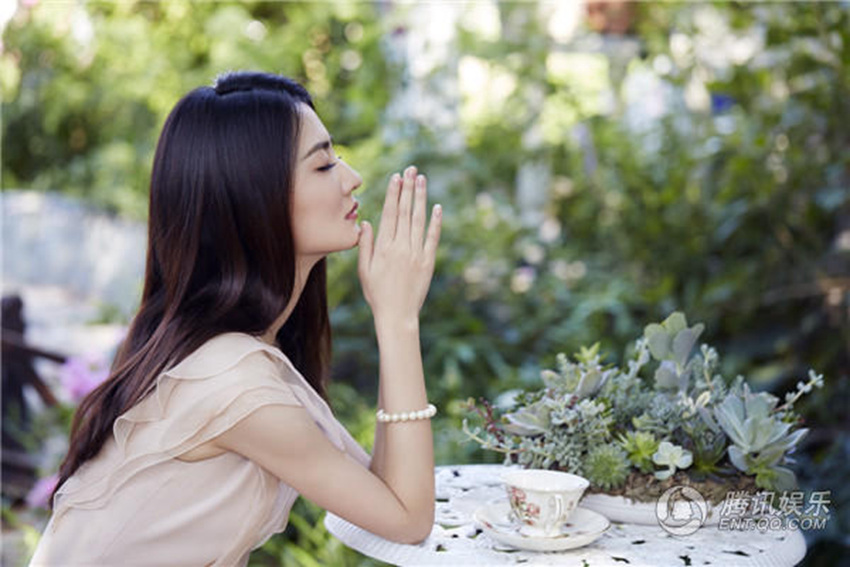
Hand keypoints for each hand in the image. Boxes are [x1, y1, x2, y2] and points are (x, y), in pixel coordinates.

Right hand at [357, 165, 441, 325]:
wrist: (397, 315)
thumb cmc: (377, 294)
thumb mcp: (363, 270)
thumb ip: (365, 245)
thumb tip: (367, 222)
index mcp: (383, 247)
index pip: (390, 213)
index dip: (394, 193)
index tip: (397, 177)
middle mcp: (400, 247)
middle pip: (405, 211)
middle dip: (408, 188)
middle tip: (412, 169)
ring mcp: (416, 253)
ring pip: (419, 220)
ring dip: (421, 198)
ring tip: (422, 180)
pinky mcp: (428, 262)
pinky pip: (432, 238)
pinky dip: (436, 222)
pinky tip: (437, 207)